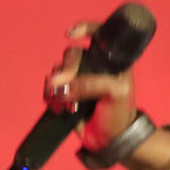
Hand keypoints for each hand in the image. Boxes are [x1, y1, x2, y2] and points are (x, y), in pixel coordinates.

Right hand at [44, 20, 137, 151]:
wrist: (108, 141)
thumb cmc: (119, 115)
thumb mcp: (115, 94)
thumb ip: (92, 84)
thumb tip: (62, 85)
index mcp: (114, 62)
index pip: (101, 36)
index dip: (86, 28)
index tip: (70, 34)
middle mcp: (96, 67)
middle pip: (72, 54)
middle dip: (65, 68)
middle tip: (61, 84)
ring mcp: (81, 80)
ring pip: (59, 71)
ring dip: (56, 84)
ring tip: (62, 101)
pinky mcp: (68, 93)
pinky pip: (52, 86)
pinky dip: (50, 94)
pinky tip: (57, 106)